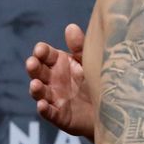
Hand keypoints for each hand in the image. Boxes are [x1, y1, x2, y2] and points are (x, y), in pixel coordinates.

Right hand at [26, 23, 95, 139]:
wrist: (111, 108)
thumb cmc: (97, 80)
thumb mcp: (90, 62)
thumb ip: (80, 47)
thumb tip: (70, 27)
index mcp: (60, 64)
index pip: (46, 55)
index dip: (41, 52)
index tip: (40, 49)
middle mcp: (53, 80)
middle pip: (38, 72)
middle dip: (33, 67)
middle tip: (32, 63)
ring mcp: (55, 98)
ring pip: (40, 92)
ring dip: (35, 88)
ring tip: (35, 84)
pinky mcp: (60, 116)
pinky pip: (50, 113)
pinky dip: (44, 110)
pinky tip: (42, 105)